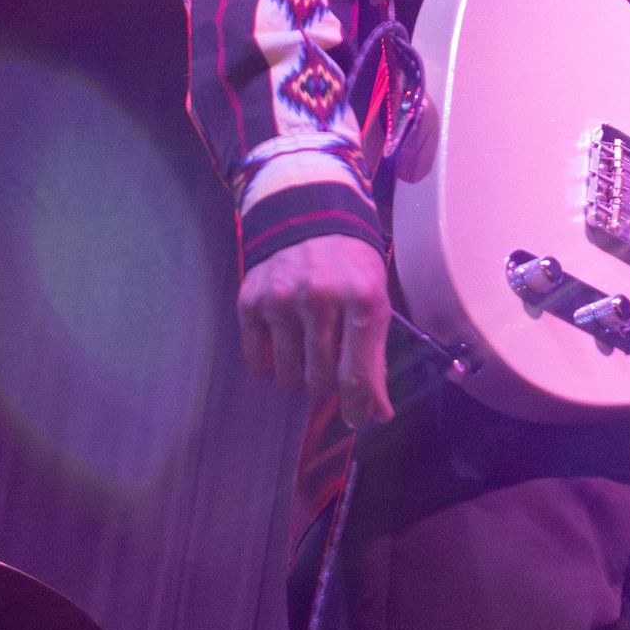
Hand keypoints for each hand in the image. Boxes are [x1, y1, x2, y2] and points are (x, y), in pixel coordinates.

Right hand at [238, 235, 393, 429]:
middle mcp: (320, 299)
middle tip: (334, 367)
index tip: (359, 419)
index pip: (357, 374)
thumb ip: (376, 356)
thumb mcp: (375, 297)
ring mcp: (281, 300)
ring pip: (289, 377)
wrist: (304, 210)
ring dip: (301, 377)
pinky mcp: (251, 301)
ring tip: (310, 354)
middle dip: (330, 385)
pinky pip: (259, 362)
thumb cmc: (349, 261)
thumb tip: (379, 412)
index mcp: (362, 298)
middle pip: (321, 380)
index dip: (359, 407)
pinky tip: (285, 346)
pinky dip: (273, 365)